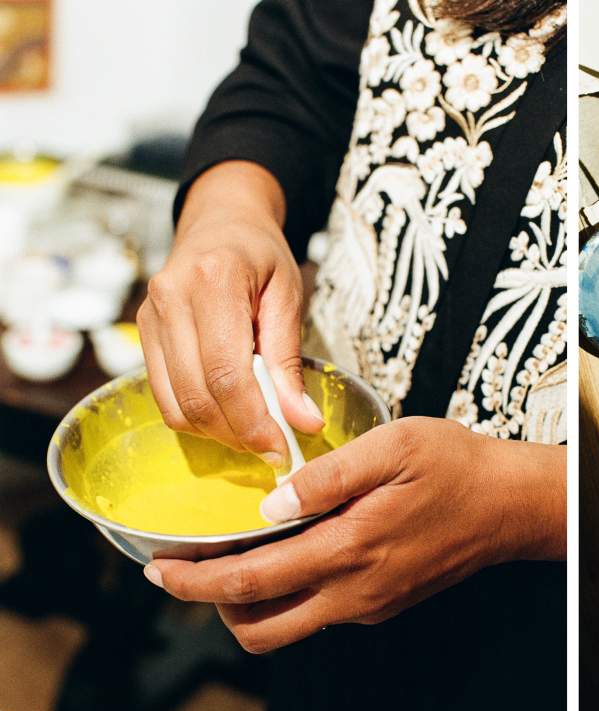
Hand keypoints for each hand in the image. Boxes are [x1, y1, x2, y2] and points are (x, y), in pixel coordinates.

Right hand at [137, 161, 324, 466]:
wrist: (220, 222)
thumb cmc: (261, 256)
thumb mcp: (288, 297)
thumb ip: (290, 362)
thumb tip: (302, 421)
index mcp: (212, 281)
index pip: (226, 373)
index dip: (254, 421)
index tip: (283, 447)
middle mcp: (170, 299)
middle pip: (197, 396)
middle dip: (238, 434)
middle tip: (275, 448)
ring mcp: (148, 318)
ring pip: (175, 404)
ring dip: (217, 432)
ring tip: (255, 431)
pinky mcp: (142, 334)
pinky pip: (163, 395)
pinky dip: (197, 416)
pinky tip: (228, 413)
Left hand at [142, 418, 565, 652]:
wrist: (511, 505)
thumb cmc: (456, 466)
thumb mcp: (392, 447)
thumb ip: (327, 476)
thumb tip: (270, 504)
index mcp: (350, 550)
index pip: (252, 583)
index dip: (195, 582)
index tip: (159, 570)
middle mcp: (355, 592)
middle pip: (260, 628)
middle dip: (211, 606)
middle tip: (186, 571)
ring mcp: (370, 604)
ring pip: (289, 627)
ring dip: (250, 603)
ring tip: (235, 558)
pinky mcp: (383, 604)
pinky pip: (321, 612)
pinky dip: (290, 593)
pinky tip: (292, 551)